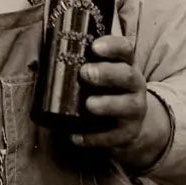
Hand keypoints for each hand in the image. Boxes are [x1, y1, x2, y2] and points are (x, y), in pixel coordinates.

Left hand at [73, 33, 171, 172]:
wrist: (132, 122)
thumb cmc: (109, 90)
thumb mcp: (106, 72)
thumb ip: (88, 62)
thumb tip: (50, 50)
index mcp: (127, 65)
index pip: (125, 50)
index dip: (112, 47)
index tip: (94, 47)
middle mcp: (135, 86)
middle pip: (127, 76)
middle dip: (106, 74)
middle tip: (85, 73)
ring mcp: (134, 111)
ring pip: (127, 106)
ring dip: (107, 104)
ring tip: (88, 104)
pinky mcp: (127, 133)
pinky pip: (112, 137)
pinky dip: (93, 138)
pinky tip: (75, 137)